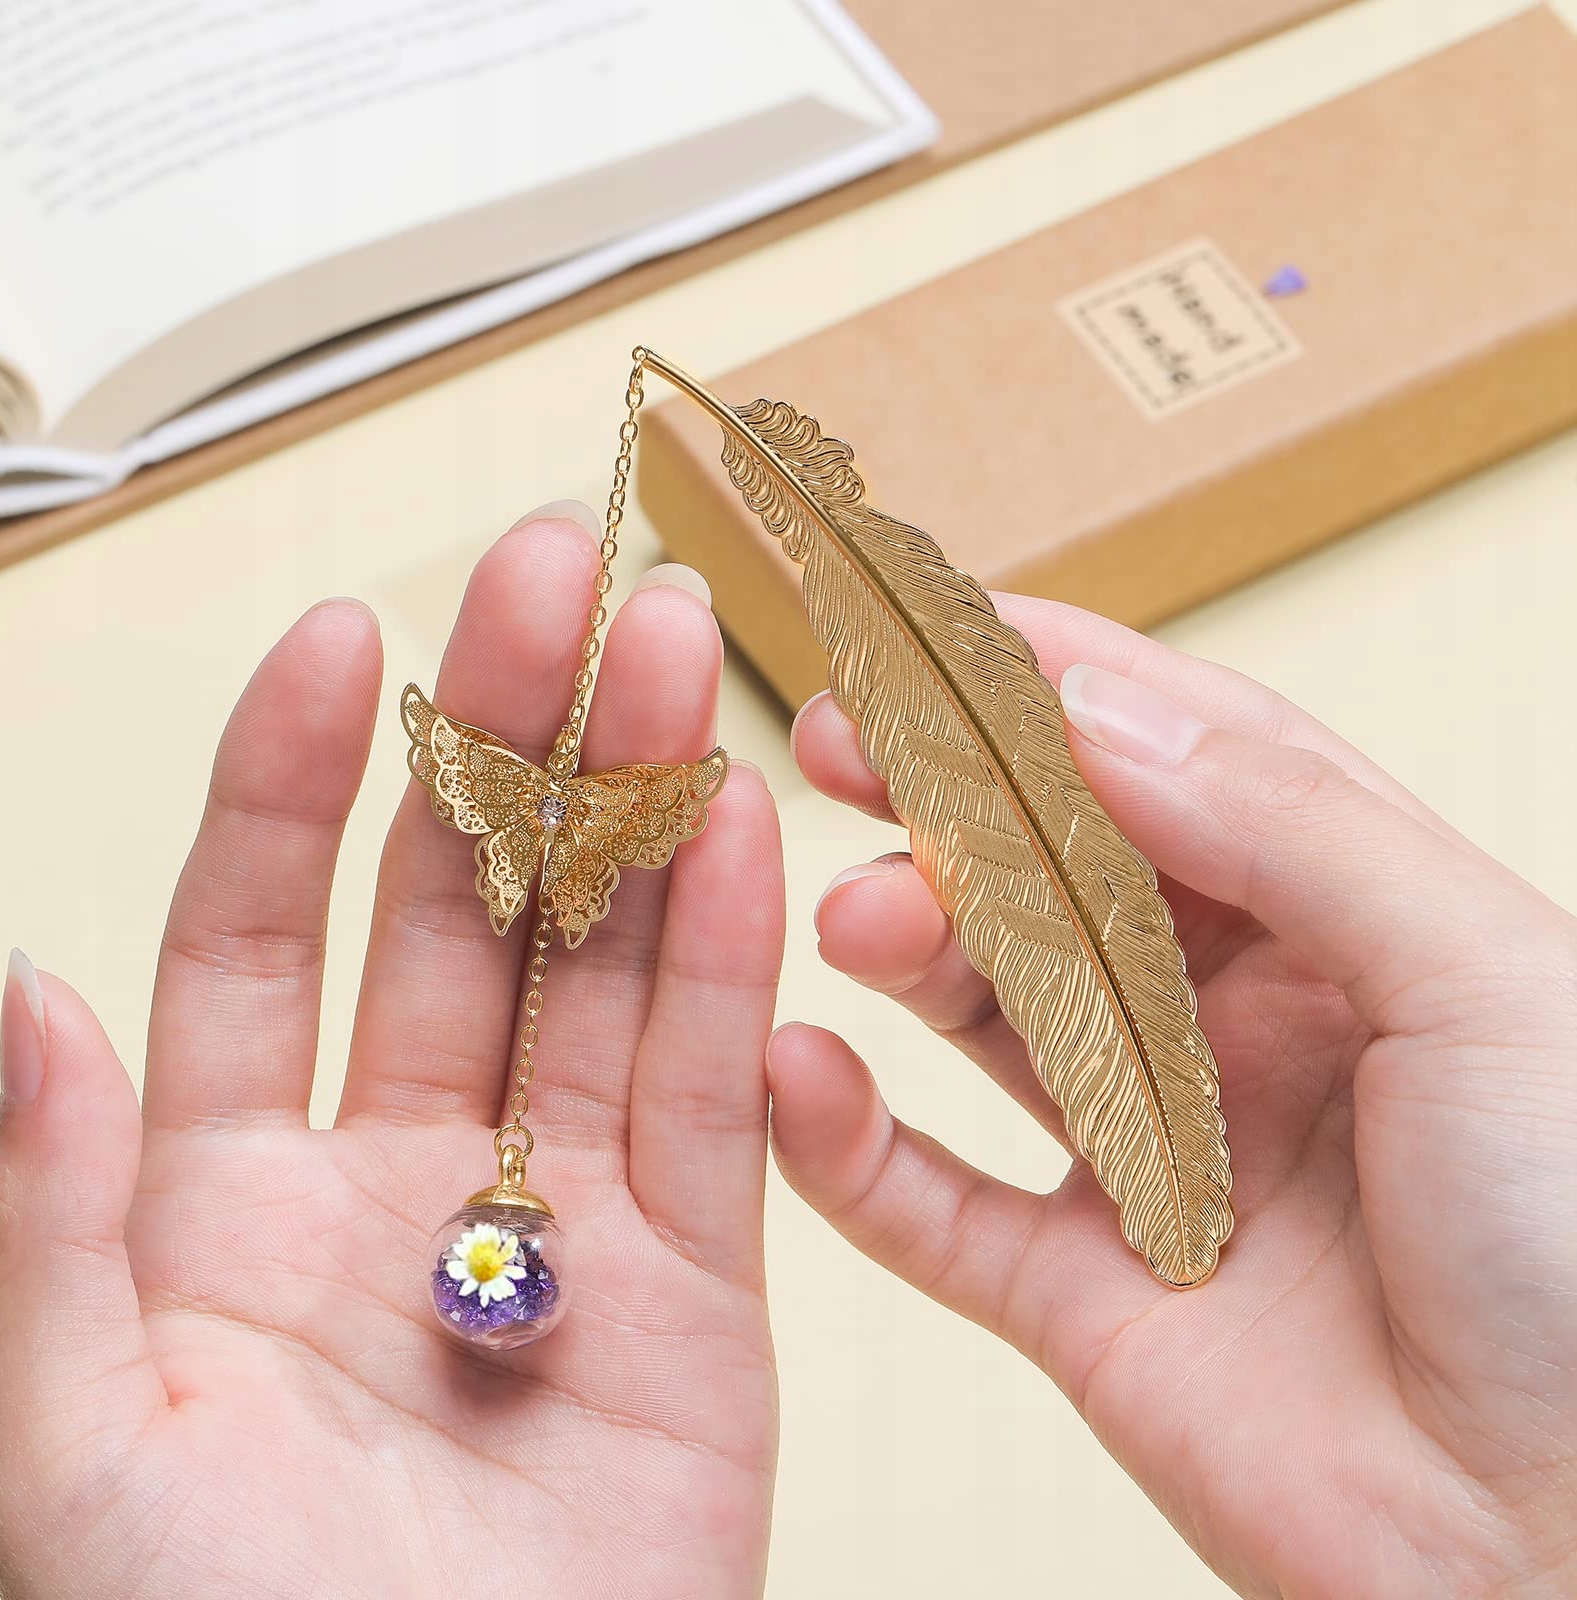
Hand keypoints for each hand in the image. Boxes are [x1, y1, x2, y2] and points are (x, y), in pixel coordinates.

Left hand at [0, 515, 783, 1598]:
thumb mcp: (75, 1447)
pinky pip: (707, 1092)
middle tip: (555, 577)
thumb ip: (53, 1211)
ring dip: (634, 803)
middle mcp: (401, 1174)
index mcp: (229, 1202)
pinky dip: (723, 958)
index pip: (254, 935)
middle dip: (504, 736)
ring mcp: (560, 1216)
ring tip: (665, 650)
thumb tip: (36, 982)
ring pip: (600, 966)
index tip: (341, 645)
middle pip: (459, 909)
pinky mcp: (697, 1282)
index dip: (293, 783)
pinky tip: (729, 830)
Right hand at [772, 594, 1576, 1598]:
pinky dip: (855, 1150)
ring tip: (855, 916)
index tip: (940, 628)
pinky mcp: (1085, 1294)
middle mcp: (1245, 1028)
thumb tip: (1095, 709)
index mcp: (1353, 929)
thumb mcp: (1485, 976)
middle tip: (834, 742)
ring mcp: (1154, 1159)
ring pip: (989, 1020)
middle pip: (1061, 878)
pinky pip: (939, 1208)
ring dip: (906, 949)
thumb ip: (1288, 828)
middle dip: (947, 801)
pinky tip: (802, 1075)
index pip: (1183, 764)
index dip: (1057, 686)